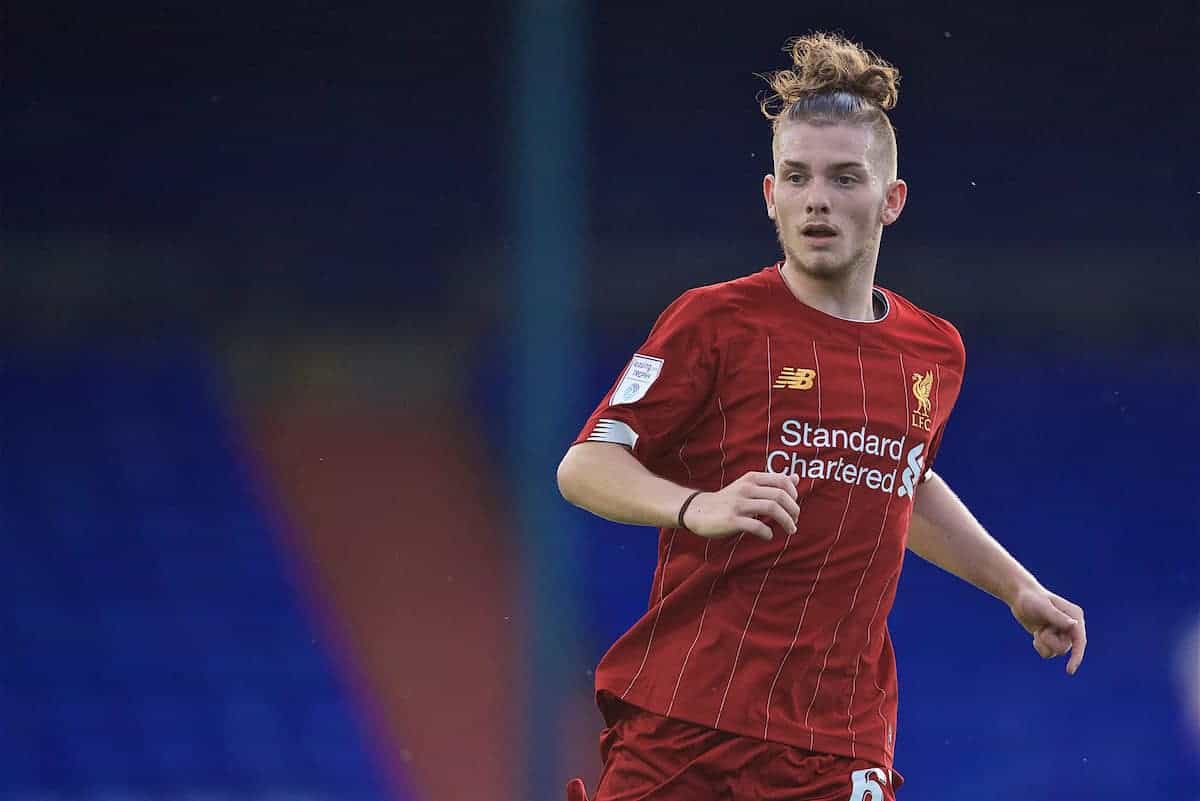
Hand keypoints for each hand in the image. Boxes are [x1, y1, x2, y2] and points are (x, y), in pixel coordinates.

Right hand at [682, 471, 800, 540]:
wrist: (697, 510)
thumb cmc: (728, 500)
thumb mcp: (748, 486)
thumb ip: (772, 483)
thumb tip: (796, 478)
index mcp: (751, 478)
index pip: (782, 481)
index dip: (794, 495)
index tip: (794, 507)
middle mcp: (746, 488)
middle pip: (780, 496)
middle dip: (793, 510)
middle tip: (795, 521)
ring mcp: (738, 504)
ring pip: (772, 508)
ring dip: (786, 521)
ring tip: (790, 530)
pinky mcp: (731, 520)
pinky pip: (756, 526)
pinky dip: (767, 532)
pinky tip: (768, 536)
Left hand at [1009, 584, 1086, 674]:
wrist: (1019, 597)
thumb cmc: (1031, 598)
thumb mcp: (1043, 607)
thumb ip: (1057, 616)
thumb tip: (1074, 625)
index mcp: (1075, 616)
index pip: (1080, 641)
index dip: (1077, 656)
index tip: (1069, 670)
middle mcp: (1071, 626)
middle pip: (1065, 648)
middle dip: (1049, 641)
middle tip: (1040, 629)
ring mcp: (1062, 633)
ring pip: (1056, 652)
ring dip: (1043, 643)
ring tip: (1038, 630)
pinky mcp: (1052, 638)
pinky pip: (1048, 653)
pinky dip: (1040, 646)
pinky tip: (1036, 635)